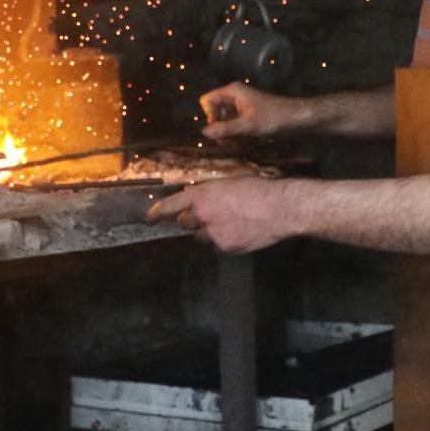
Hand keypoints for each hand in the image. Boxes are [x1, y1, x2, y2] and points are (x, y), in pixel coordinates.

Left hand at [148, 178, 294, 253]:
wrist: (279, 208)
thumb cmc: (257, 189)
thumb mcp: (230, 183)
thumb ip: (209, 192)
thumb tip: (194, 195)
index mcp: (201, 195)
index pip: (171, 205)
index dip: (158, 212)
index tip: (149, 218)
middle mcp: (202, 216)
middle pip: (185, 223)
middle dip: (191, 220)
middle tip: (206, 216)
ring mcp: (213, 234)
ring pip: (201, 237)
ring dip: (207, 232)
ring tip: (228, 223)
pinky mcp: (225, 247)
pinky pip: (217, 246)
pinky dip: (224, 241)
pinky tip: (239, 232)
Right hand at [198, 82, 305, 140]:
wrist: (295, 118)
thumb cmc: (272, 118)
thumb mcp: (247, 125)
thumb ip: (225, 129)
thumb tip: (203, 133)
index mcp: (231, 92)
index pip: (206, 101)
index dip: (210, 115)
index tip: (221, 126)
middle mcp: (233, 95)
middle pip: (213, 111)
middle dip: (218, 126)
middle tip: (229, 138)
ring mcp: (239, 104)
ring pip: (222, 119)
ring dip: (226, 131)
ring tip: (238, 140)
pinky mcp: (245, 113)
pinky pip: (231, 122)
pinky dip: (234, 131)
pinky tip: (243, 139)